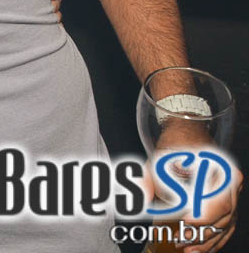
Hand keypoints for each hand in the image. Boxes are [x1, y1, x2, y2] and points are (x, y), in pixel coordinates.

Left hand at [147, 121, 242, 251]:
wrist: (186, 133)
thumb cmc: (175, 145)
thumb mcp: (159, 158)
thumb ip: (149, 178)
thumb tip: (141, 195)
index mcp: (221, 169)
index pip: (220, 199)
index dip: (205, 214)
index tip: (187, 221)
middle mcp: (231, 183)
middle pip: (224, 216)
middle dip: (203, 232)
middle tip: (181, 239)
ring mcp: (232, 194)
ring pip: (226, 224)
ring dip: (208, 240)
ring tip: (187, 249)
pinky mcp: (227, 203)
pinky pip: (226, 225)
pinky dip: (215, 239)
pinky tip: (199, 248)